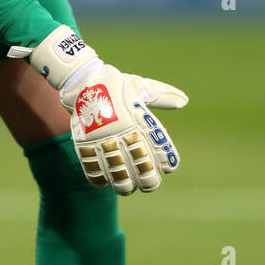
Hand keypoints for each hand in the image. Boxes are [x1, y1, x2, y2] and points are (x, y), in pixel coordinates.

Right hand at [14, 25, 187, 194]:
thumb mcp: (139, 86)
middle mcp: (124, 132)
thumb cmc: (113, 83)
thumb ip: (162, 95)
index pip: (161, 149)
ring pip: (119, 174)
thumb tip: (184, 101)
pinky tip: (106, 180)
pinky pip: (93, 170)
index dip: (167, 161)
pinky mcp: (85, 144)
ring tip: (128, 186)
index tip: (168, 166)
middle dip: (149, 180)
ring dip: (126, 185)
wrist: (80, 78)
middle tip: (149, 182)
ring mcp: (104, 140)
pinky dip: (101, 179)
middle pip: (143, 168)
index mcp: (140, 119)